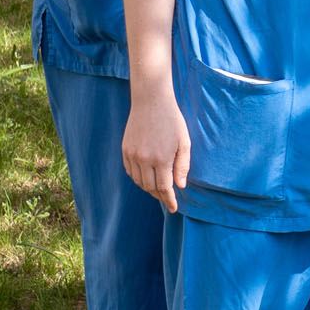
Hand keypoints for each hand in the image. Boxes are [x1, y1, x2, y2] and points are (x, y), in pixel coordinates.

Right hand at [121, 90, 190, 213]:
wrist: (151, 101)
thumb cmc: (172, 120)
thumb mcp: (184, 142)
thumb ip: (182, 165)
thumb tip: (180, 186)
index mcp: (161, 159)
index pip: (164, 187)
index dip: (169, 200)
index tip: (173, 208)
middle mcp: (144, 159)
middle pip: (150, 187)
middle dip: (159, 195)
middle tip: (167, 198)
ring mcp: (132, 155)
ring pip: (139, 181)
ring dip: (148, 188)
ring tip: (158, 189)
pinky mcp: (125, 150)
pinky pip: (130, 171)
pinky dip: (137, 178)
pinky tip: (146, 178)